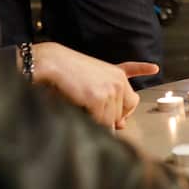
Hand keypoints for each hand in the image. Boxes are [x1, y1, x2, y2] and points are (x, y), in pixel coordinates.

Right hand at [31, 43, 158, 128]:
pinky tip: (80, 105)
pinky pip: (99, 122)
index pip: (133, 102)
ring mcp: (110, 91)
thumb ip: (112, 101)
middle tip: (91, 106)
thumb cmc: (71, 72)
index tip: (114, 114)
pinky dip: (88, 119)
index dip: (122, 112)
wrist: (55, 63)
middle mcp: (119, 82)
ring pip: (110, 121)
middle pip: (122, 115)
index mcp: (120, 75)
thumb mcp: (97, 81)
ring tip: (82, 102)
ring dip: (96, 118)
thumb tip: (122, 125)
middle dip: (108, 116)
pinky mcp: (98, 99)